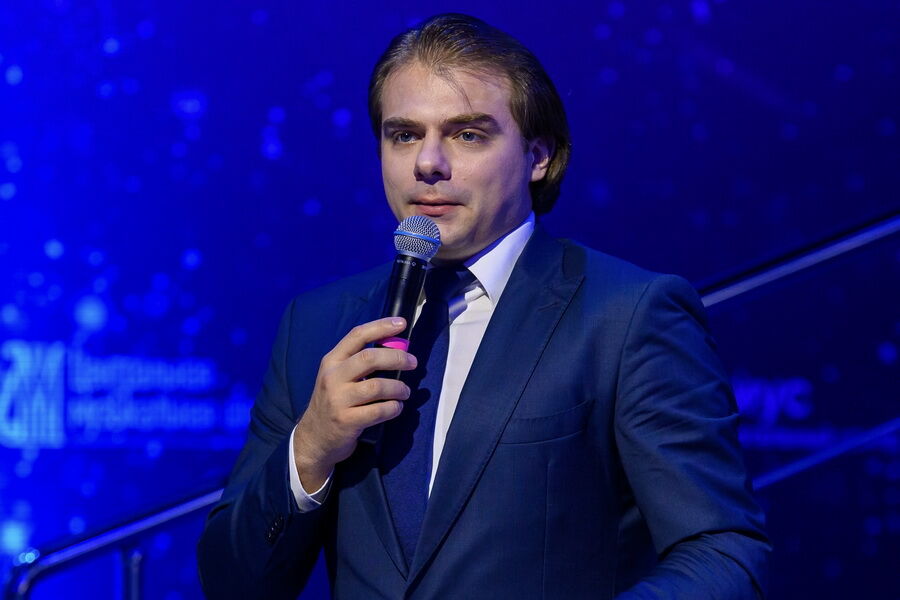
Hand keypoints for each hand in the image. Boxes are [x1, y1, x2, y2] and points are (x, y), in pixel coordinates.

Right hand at [293, 317, 416, 490]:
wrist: (314, 438)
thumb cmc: (333, 403)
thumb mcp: (337, 377)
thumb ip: (359, 363)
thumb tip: (396, 348)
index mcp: (331, 361)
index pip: (357, 335)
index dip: (381, 327)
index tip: (401, 323)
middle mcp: (332, 377)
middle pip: (370, 358)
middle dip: (397, 358)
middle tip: (412, 363)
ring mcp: (338, 400)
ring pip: (377, 386)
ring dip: (398, 387)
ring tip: (405, 392)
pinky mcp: (346, 421)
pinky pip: (379, 411)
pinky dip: (394, 408)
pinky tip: (396, 407)